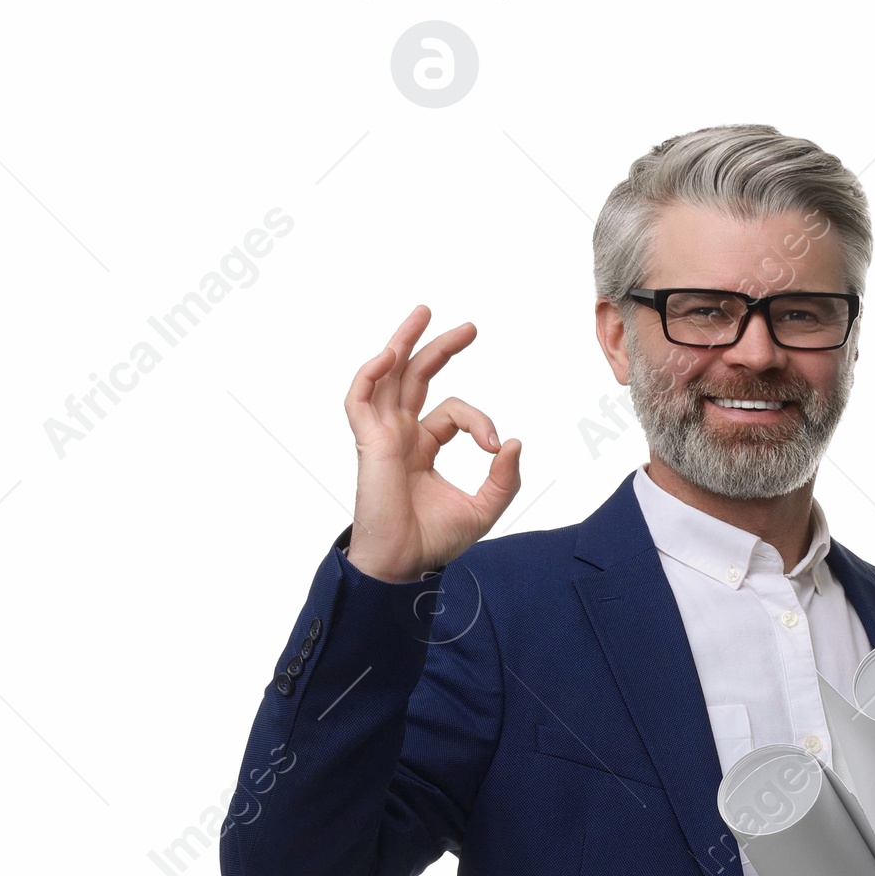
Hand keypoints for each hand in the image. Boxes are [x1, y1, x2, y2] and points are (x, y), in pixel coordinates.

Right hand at [343, 306, 521, 580]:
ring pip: (388, 375)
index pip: (453, 413)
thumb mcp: (484, 508)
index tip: (495, 447)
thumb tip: (514, 442)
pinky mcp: (368, 442)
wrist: (404, 563)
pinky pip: (359, 398)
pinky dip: (371, 373)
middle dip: (441, 348)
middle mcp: (400, 436)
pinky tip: (391, 353)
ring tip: (424, 312)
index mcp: (422, 448)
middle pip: (416, 377)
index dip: (480, 421)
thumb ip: (504, 479)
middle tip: (470, 328)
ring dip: (403, 341)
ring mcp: (382, 435)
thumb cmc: (434, 542)